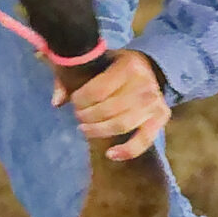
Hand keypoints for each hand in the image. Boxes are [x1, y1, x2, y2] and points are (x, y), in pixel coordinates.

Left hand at [52, 51, 170, 160]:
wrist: (151, 66)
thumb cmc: (116, 66)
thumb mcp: (97, 61)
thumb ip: (73, 76)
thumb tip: (56, 102)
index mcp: (129, 66)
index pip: (98, 90)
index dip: (81, 100)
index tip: (74, 102)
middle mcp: (145, 84)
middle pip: (108, 110)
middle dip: (87, 116)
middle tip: (79, 116)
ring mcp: (154, 102)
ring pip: (121, 125)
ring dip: (99, 130)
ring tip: (86, 129)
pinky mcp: (161, 117)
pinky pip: (145, 140)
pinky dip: (128, 150)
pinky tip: (111, 154)